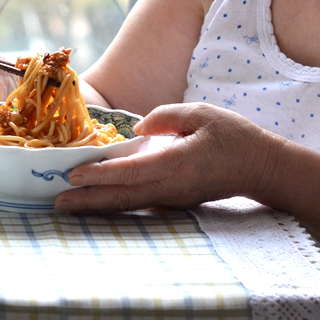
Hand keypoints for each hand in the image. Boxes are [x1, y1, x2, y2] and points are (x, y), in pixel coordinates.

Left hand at [54, 103, 282, 212]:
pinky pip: (139, 204)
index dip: (100, 175)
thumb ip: (165, 117)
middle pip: (122, 197)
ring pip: (128, 204)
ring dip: (97, 206)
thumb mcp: (200, 113)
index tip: (73, 175)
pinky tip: (96, 202)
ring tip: (67, 206)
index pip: (130, 172)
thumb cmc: (234, 136)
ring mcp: (173, 198)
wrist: (263, 168)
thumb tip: (138, 129)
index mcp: (176, 164)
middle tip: (55, 203)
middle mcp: (171, 187)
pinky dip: (115, 204)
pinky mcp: (175, 201)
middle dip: (88, 201)